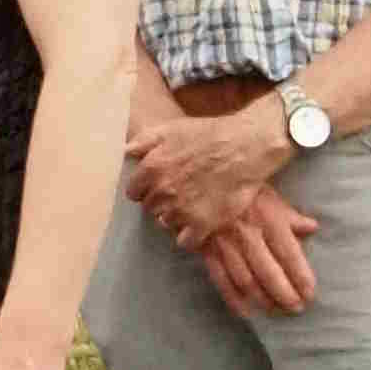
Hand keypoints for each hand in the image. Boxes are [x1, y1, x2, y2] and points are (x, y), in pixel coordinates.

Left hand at [123, 99, 295, 250]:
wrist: (246, 146)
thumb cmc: (208, 134)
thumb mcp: (170, 129)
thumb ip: (142, 141)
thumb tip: (124, 153)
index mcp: (152, 168)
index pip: (133, 191)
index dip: (145, 189)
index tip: (157, 186)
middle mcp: (163, 191)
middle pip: (150, 208)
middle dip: (160, 202)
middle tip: (178, 194)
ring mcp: (182, 209)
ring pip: (166, 223)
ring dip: (175, 217)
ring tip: (191, 206)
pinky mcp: (203, 223)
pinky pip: (186, 241)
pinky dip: (190, 235)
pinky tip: (199, 224)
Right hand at [200, 189, 319, 318]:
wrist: (197, 178)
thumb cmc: (239, 187)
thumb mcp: (269, 194)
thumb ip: (290, 215)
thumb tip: (312, 228)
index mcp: (267, 218)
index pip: (289, 254)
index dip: (301, 277)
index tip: (310, 294)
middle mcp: (248, 233)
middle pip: (269, 272)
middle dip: (284, 295)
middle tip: (296, 308)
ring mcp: (225, 243)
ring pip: (246, 280)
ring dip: (263, 299)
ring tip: (276, 310)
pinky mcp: (207, 249)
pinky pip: (221, 279)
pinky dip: (233, 298)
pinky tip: (245, 311)